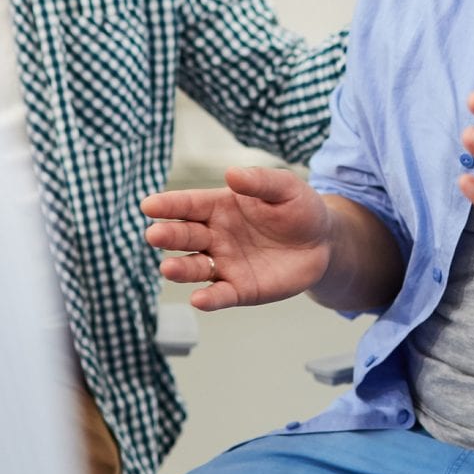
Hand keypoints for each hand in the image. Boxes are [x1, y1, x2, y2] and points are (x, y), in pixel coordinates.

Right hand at [142, 166, 333, 310]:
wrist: (324, 243)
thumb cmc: (299, 209)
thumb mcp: (285, 187)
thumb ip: (260, 181)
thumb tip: (232, 174)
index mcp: (219, 207)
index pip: (188, 205)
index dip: (168, 205)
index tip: (149, 205)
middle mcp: (215, 236)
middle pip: (185, 235)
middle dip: (168, 235)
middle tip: (154, 235)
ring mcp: (225, 264)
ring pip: (195, 267)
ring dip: (180, 268)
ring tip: (168, 269)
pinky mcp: (239, 289)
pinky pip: (220, 295)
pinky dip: (209, 299)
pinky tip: (199, 299)